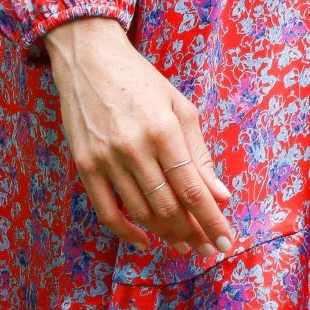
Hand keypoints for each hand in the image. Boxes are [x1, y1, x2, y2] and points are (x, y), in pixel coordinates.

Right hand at [46, 17, 232, 254]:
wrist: (89, 59)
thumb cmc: (141, 80)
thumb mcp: (179, 107)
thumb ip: (199, 154)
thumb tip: (220, 196)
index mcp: (164, 130)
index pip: (192, 189)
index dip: (211, 221)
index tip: (225, 243)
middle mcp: (135, 147)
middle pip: (168, 207)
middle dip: (192, 234)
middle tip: (206, 249)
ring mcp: (106, 159)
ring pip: (141, 212)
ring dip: (165, 235)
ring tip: (183, 246)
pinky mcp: (84, 165)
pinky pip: (106, 211)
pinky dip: (126, 232)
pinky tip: (145, 241)